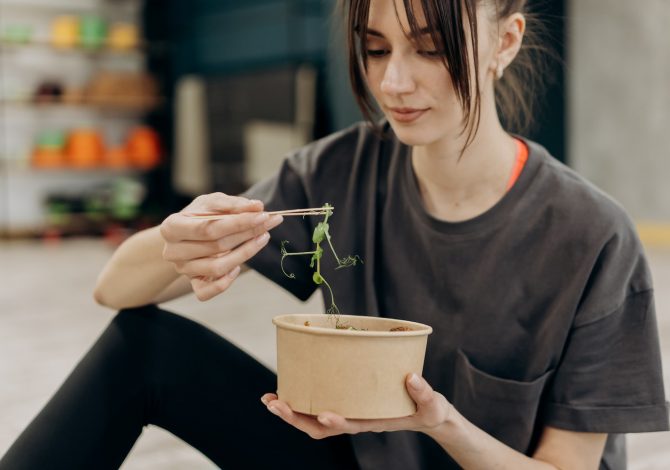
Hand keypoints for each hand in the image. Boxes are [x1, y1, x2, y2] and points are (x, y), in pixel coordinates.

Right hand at [160, 192, 282, 300]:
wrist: (184, 235)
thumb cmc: (199, 216)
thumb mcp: (213, 203)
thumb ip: (234, 204)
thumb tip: (258, 207)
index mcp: (171, 227)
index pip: (209, 228)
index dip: (239, 223)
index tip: (263, 215)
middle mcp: (173, 251)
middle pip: (216, 247)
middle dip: (248, 234)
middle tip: (270, 223)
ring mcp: (183, 270)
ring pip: (217, 268)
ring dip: (245, 254)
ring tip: (262, 238)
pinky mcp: (193, 284)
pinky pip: (209, 291)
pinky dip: (227, 281)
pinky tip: (237, 266)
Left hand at [260, 374, 452, 439]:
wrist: (427, 414)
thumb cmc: (428, 410)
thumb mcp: (432, 404)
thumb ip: (424, 393)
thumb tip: (411, 377)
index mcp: (374, 421)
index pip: (350, 425)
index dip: (335, 422)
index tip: (322, 415)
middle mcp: (356, 419)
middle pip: (320, 427)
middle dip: (296, 417)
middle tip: (274, 403)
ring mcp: (350, 412)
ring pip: (314, 419)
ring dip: (291, 411)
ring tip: (270, 399)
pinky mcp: (348, 403)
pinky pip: (320, 404)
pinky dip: (301, 400)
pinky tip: (288, 389)